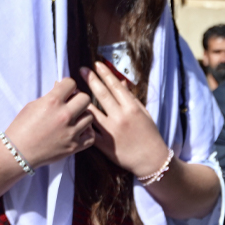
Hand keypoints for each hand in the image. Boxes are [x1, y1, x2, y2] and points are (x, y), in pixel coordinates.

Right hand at [4, 78, 94, 168]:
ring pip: (90, 116)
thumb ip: (50, 96)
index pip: (71, 83)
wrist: (18, 152)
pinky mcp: (74, 146)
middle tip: (71, 105)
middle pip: (85, 98)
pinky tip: (78, 131)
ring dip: (82, 116)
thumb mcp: (33, 105)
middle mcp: (64, 115)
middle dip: (78, 99)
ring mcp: (71, 132)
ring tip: (73, 119)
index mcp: (52, 102)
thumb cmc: (22, 127)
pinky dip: (86, 132)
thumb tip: (61, 86)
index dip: (67, 85)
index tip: (64, 91)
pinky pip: (91, 136)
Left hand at [81, 62, 170, 177]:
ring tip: (73, 90)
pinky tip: (75, 113)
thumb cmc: (149, 135)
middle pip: (102, 94)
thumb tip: (121, 82)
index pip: (115, 86)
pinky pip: (90, 131)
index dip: (105, 74)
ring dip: (81, 99)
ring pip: (92, 111)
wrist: (151, 160)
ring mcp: (111, 131)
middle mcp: (121, 117)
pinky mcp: (104, 144)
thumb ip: (131, 98)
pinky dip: (82, 121)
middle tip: (81, 70)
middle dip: (90, 79)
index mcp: (132, 108)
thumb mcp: (144, 113)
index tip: (96, 64)